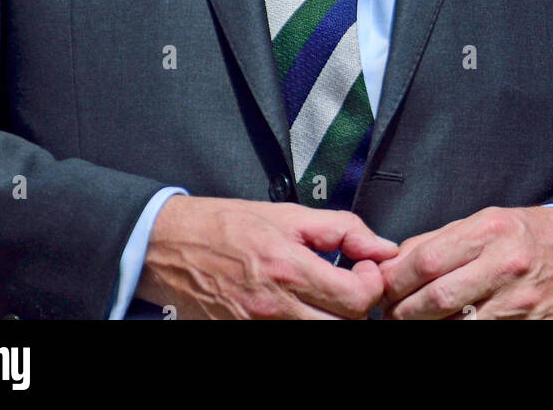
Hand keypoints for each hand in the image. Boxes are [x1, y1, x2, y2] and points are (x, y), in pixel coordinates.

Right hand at [135, 195, 398, 319]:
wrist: (171, 247)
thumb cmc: (226, 225)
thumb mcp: (287, 214)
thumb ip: (341, 229)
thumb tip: (382, 247)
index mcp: (288, 268)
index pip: (356, 300)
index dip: (371, 284)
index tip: (363, 269)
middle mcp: (275, 307)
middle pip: (344, 327)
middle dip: (355, 308)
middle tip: (349, 285)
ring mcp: (259, 329)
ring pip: (320, 336)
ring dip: (331, 318)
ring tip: (325, 296)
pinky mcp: (246, 338)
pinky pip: (291, 339)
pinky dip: (304, 325)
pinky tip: (302, 308)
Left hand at [377, 206, 552, 319]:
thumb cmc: (523, 234)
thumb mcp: (484, 221)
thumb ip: (437, 240)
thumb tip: (393, 262)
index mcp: (489, 230)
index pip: (427, 260)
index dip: (395, 280)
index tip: (381, 287)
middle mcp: (505, 265)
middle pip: (438, 298)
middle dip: (403, 311)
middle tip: (389, 314)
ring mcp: (519, 303)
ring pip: (458, 327)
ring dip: (425, 328)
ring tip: (411, 323)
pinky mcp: (530, 328)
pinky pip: (482, 337)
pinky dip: (457, 335)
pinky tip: (445, 328)